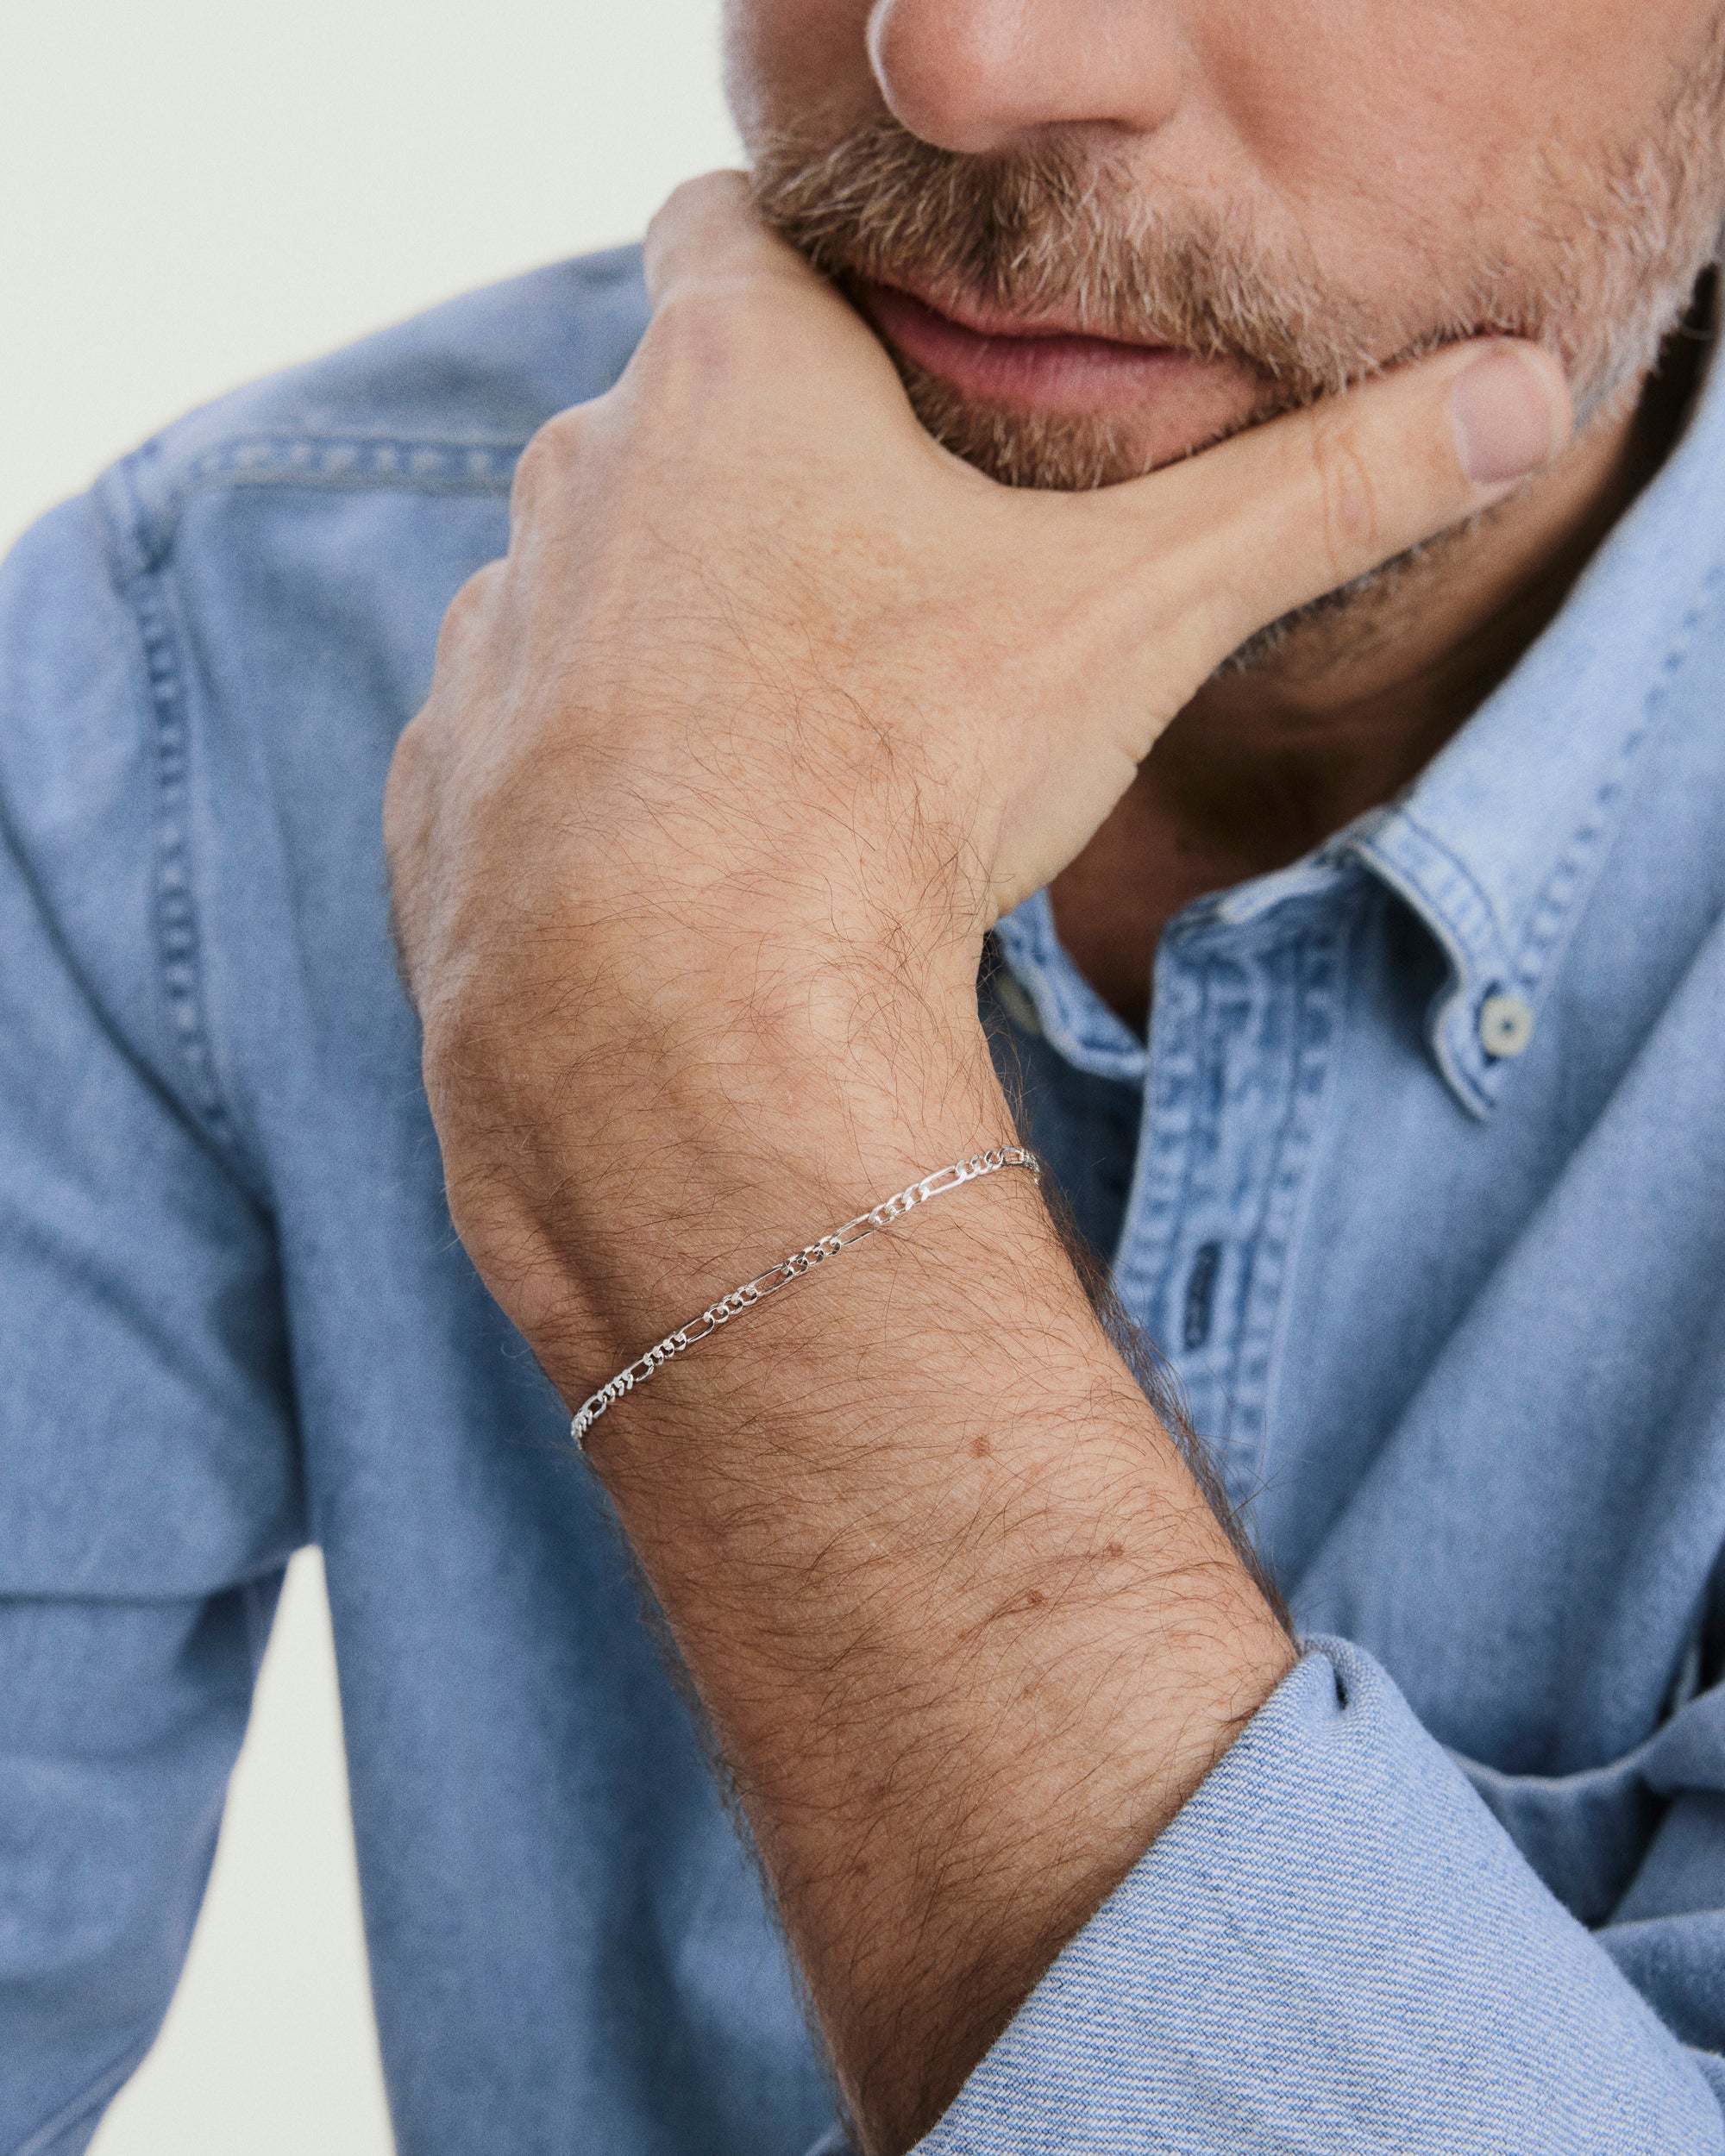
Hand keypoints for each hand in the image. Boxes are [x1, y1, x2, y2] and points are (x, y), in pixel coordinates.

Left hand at [385, 171, 1566, 1353]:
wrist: (678, 1023)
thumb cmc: (892, 786)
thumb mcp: (1135, 616)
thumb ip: (1318, 493)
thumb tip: (1508, 399)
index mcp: (731, 378)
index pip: (735, 230)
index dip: (808, 285)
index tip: (878, 366)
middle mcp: (578, 474)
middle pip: (670, 419)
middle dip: (763, 479)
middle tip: (882, 592)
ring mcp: (491, 632)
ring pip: (589, 583)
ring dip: (675, 632)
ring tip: (790, 745)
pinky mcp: (443, 781)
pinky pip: (522, 733)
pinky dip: (594, 769)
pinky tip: (689, 852)